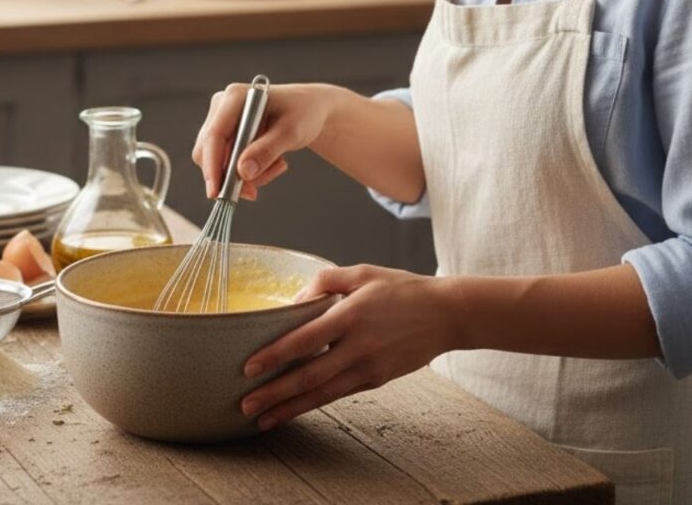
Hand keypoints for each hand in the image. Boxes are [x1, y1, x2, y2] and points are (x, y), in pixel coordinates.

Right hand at [192, 83, 338, 200]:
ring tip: (276, 166)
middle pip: (209, 151)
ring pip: (219, 161)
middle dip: (231, 176)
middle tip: (254, 191)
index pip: (214, 135)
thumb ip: (266, 151)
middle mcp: (222, 107)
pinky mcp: (227, 135)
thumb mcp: (291, 132)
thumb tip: (243, 172)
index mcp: (235, 97)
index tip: (216, 192)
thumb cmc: (303, 113)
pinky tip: (271, 163)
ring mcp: (223, 121)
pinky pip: (228, 163)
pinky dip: (249, 171)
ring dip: (246, 175)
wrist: (309, 110)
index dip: (212, 166)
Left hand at [240, 265, 463, 430]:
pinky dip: (313, 403)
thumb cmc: (402, 289)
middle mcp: (359, 346)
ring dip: (289, 408)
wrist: (447, 315)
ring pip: (322, 393)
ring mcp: (369, 367)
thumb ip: (325, 281)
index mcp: (351, 315)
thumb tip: (293, 302)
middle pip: (309, 375)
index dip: (275, 356)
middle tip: (244, 404)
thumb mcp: (363, 273)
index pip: (305, 340)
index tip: (249, 368)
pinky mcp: (376, 379)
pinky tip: (293, 409)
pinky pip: (338, 393)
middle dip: (274, 393)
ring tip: (261, 419)